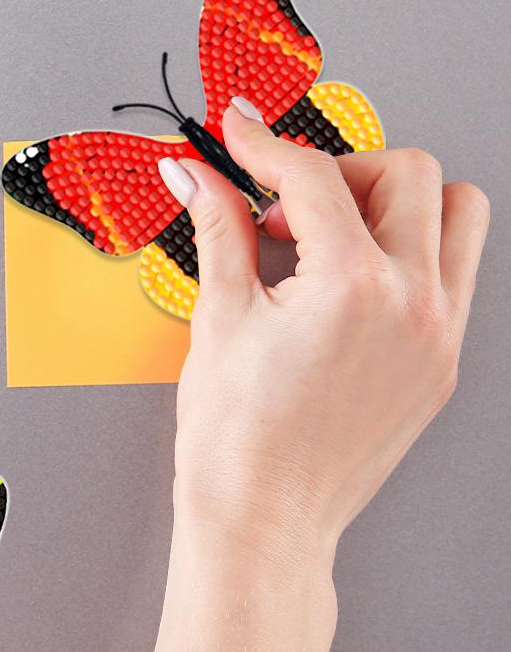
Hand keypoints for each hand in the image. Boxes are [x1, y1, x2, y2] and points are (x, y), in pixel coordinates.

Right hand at [157, 102, 488, 561]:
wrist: (263, 519)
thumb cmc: (236, 440)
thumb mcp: (218, 317)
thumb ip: (217, 229)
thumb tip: (196, 174)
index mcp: (351, 285)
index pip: (313, 175)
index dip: (263, 143)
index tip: (236, 132)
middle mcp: (413, 303)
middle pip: (404, 173)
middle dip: (336, 169)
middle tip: (278, 202)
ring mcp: (439, 334)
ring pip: (455, 214)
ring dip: (395, 201)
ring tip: (330, 232)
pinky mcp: (443, 362)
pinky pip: (451, 275)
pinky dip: (406, 255)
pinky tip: (345, 281)